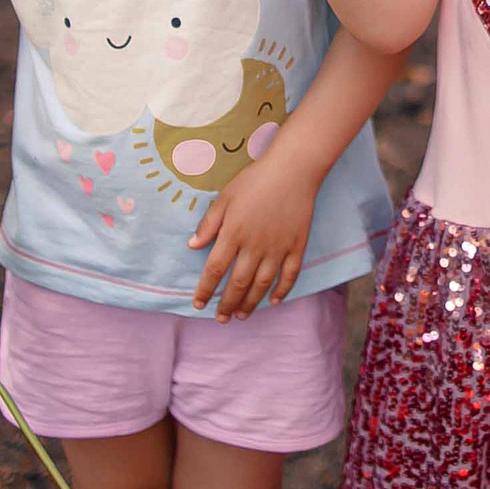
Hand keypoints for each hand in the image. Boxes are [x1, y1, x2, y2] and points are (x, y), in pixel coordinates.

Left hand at [187, 149, 316, 320]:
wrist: (293, 169)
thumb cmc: (255, 180)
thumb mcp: (225, 197)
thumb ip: (209, 224)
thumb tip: (193, 246)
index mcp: (234, 233)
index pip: (215, 269)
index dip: (205, 289)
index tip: (198, 303)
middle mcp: (255, 246)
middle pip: (238, 283)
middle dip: (227, 304)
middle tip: (220, 319)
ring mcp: (278, 248)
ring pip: (262, 284)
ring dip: (250, 303)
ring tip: (242, 316)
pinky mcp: (296, 246)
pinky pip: (290, 274)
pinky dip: (282, 290)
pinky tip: (274, 301)